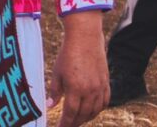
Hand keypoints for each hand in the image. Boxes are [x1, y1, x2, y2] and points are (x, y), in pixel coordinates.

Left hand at [47, 12, 108, 126]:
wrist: (86, 39)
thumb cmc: (68, 54)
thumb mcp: (57, 73)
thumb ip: (54, 92)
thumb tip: (50, 107)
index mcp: (76, 89)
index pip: (71, 114)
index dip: (65, 124)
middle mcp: (90, 91)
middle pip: (83, 115)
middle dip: (75, 123)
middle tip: (67, 126)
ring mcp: (100, 88)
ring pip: (95, 110)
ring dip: (86, 118)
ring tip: (77, 120)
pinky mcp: (106, 83)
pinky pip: (105, 102)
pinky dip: (98, 109)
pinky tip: (91, 111)